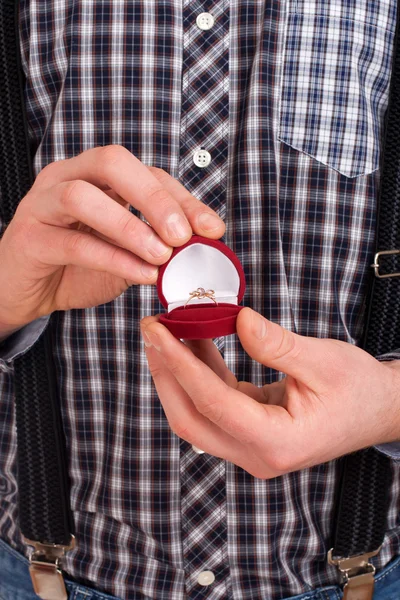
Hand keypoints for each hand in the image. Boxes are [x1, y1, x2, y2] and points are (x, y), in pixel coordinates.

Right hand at [0, 146, 224, 335]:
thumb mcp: (126, 253)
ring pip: (85, 196)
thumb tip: (200, 246)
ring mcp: (42, 204)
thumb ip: (156, 244)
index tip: (212, 228)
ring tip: (163, 256)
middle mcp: (67, 177)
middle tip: (183, 234)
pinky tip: (142, 275)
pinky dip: (114, 259)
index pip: (145, 171)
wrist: (25, 293)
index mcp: (95, 175)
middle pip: (112, 163)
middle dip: (155, 198)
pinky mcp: (29, 238)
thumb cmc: (76, 267)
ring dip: (131, 227)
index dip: (182, 198)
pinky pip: (74, 243)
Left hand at [141, 308, 399, 478]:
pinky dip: (200, 374)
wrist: (379, 410)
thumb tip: (237, 319)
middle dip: (165, 373)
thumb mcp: (323, 360)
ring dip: (178, 373)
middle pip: (191, 419)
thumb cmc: (359, 389)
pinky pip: (214, 405)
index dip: (180, 364)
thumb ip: (276, 344)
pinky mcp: (250, 433)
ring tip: (166, 331)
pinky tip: (194, 342)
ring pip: (197, 415)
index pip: (213, 402)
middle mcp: (258, 455)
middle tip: (151, 330)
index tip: (157, 331)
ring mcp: (251, 448)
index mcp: (277, 443)